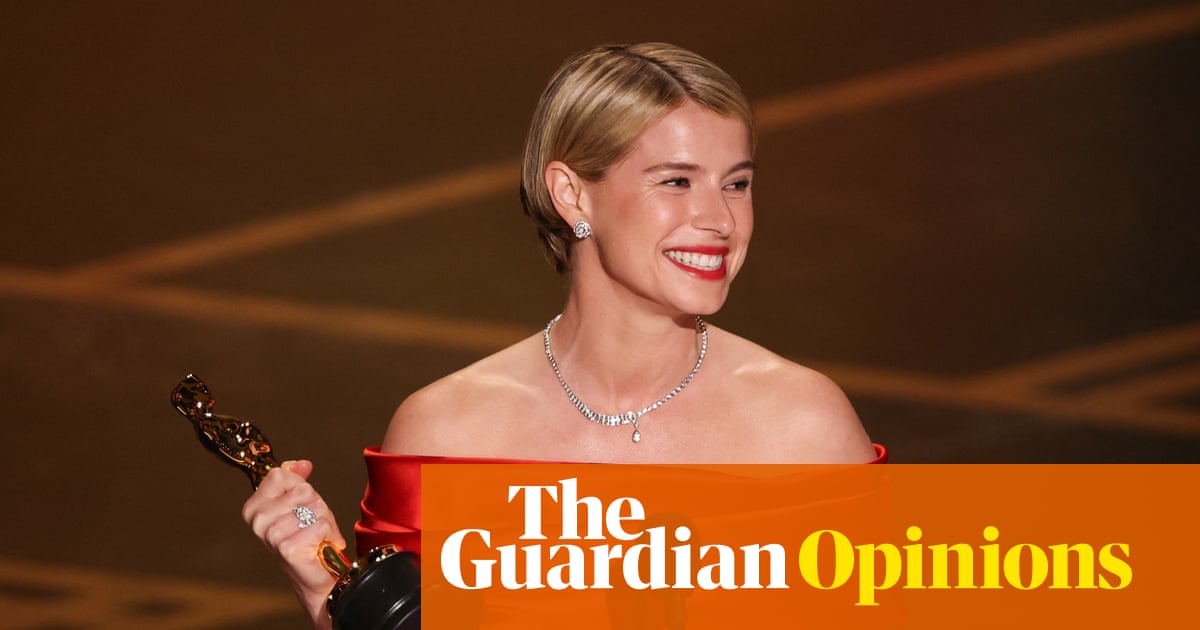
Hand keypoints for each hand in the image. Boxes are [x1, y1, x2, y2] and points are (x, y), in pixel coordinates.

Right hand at [243, 460, 344, 628]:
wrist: (316, 576)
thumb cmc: (307, 539)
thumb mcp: (301, 503)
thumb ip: (297, 481)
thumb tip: (302, 464)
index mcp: (254, 507)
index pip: (280, 475)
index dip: (299, 486)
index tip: (300, 505)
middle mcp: (258, 521)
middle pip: (302, 490)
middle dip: (317, 506)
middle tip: (313, 525)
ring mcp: (271, 535)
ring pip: (314, 506)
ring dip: (325, 521)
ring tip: (317, 536)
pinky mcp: (288, 548)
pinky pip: (321, 524)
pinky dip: (330, 534)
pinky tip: (321, 546)